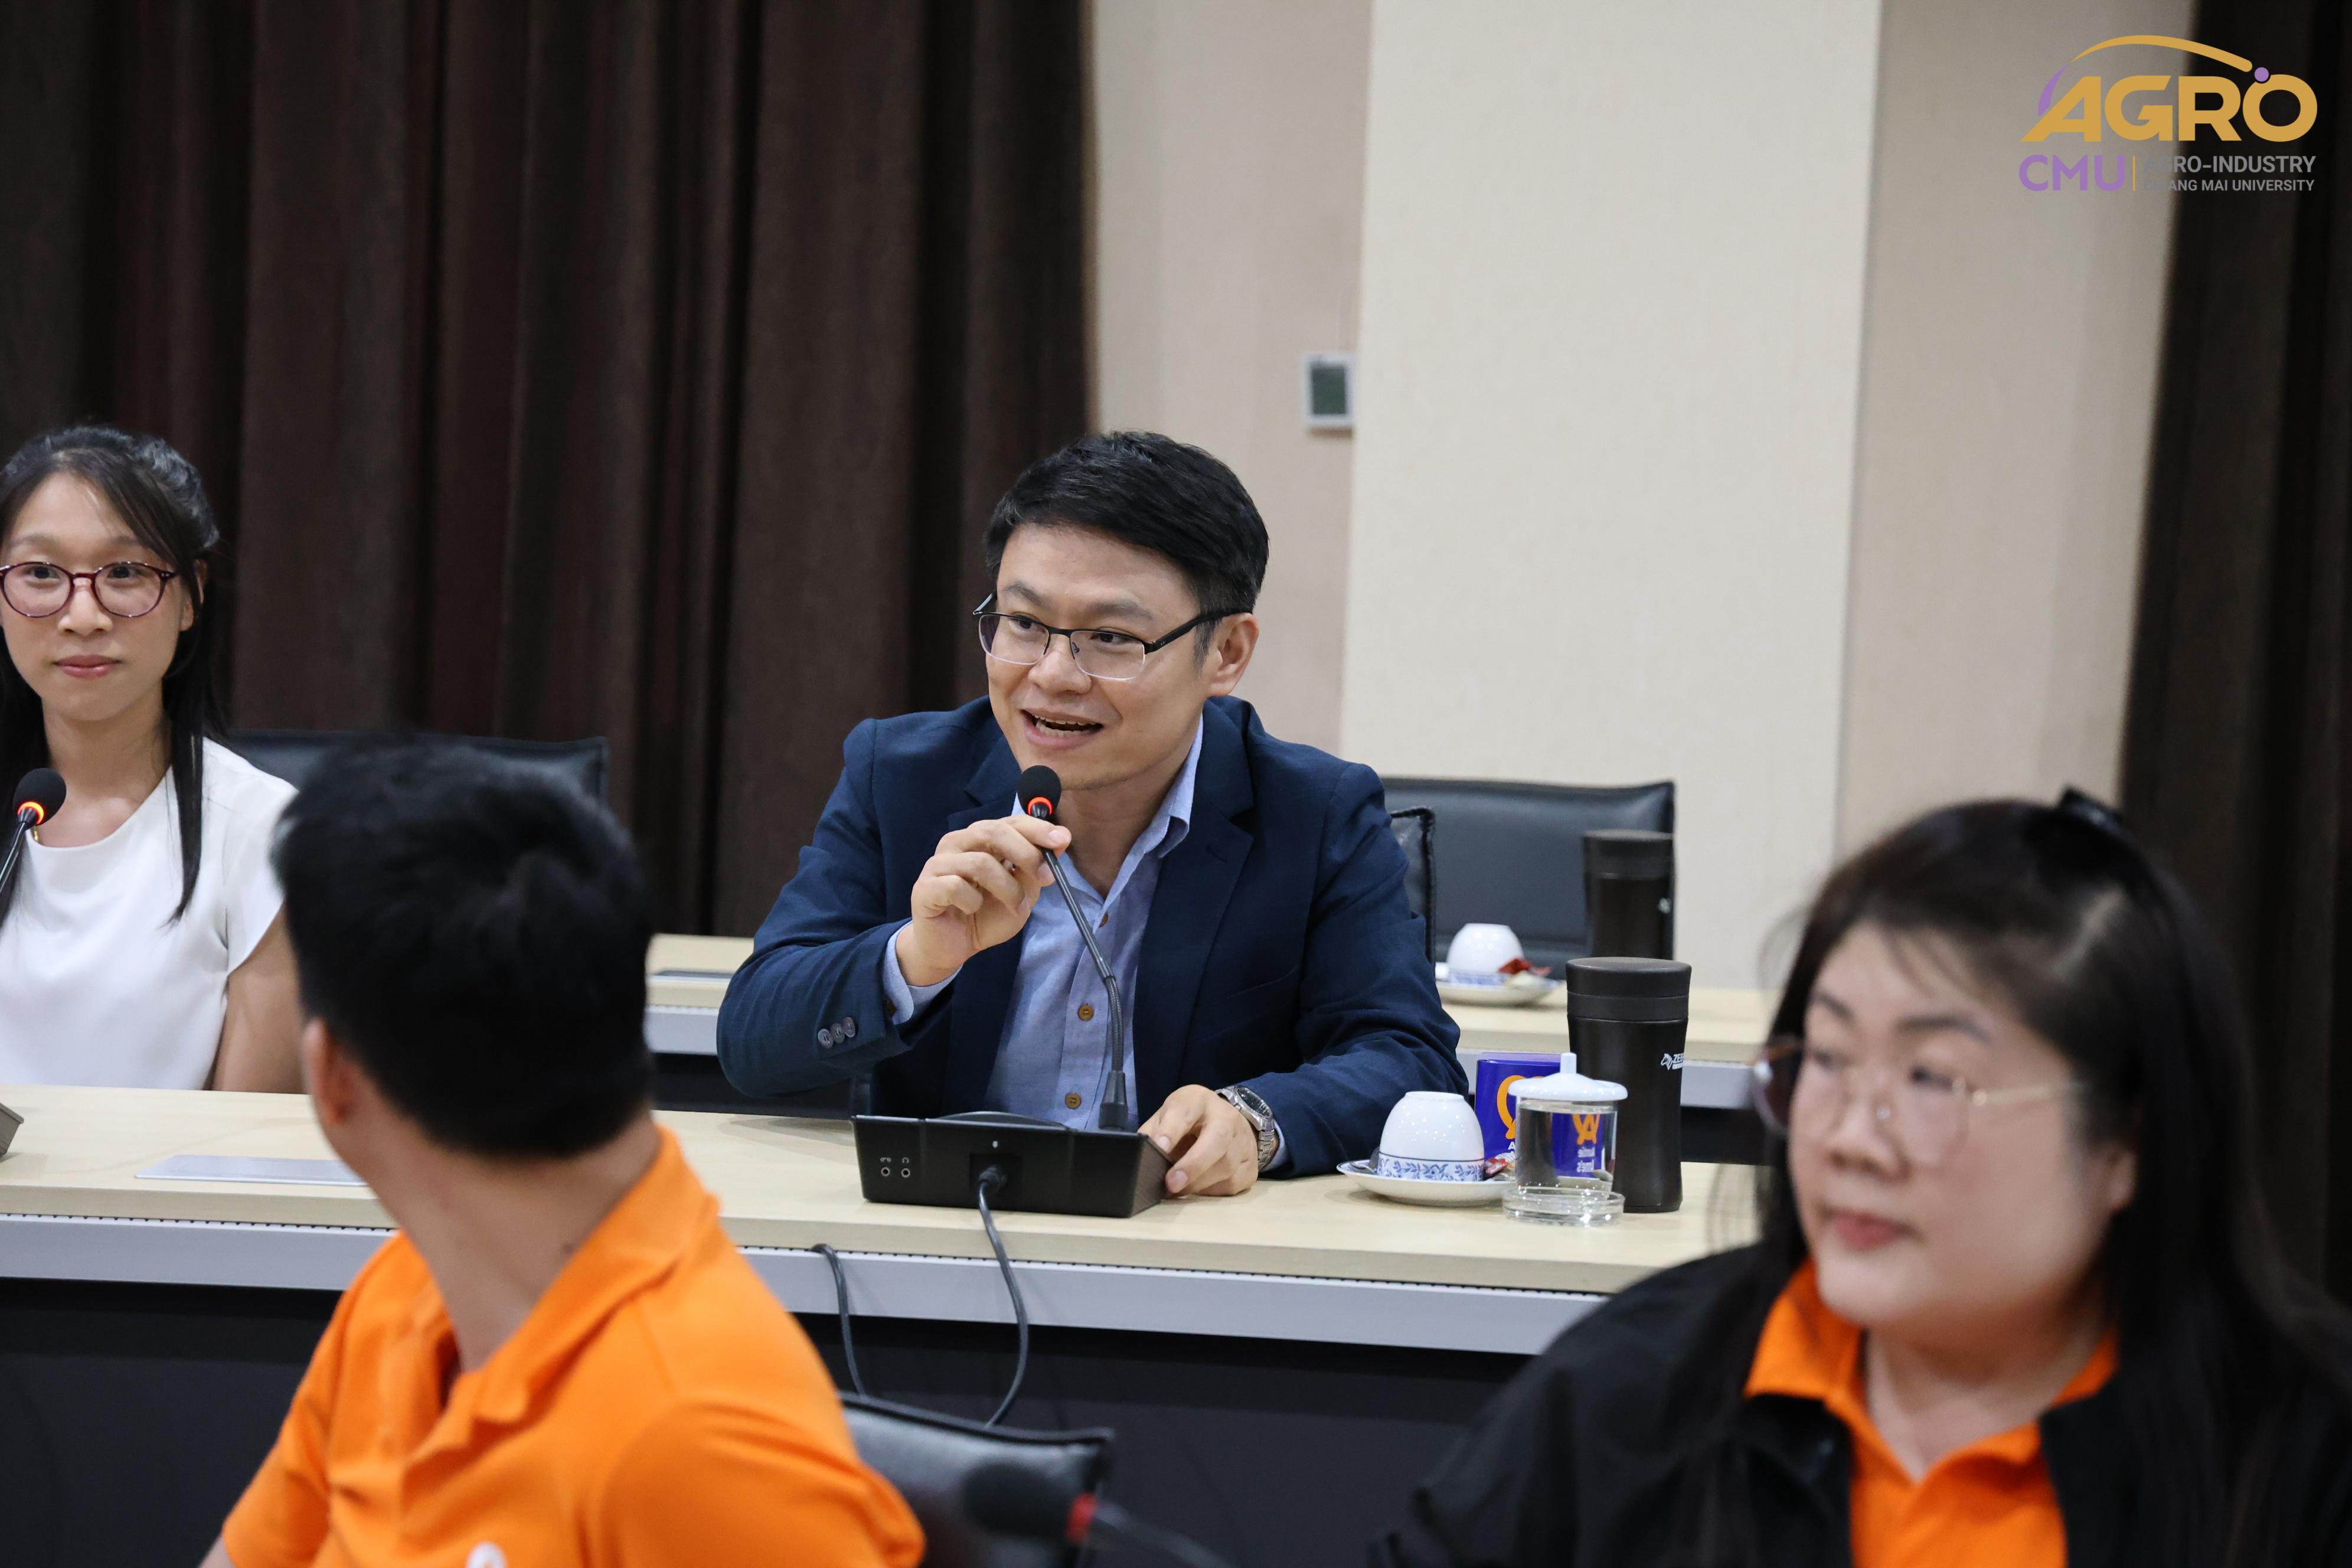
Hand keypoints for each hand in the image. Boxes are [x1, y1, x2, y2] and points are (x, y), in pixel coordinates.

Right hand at [897, 814, 1068, 985]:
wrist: (952, 947)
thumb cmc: (985, 916)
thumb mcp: (1021, 894)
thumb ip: (1035, 869)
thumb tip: (1060, 842)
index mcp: (980, 839)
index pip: (1009, 821)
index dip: (1037, 828)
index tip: (1062, 840)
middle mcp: (957, 843)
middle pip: (992, 832)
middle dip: (1025, 854)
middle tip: (1044, 878)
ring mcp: (938, 864)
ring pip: (979, 863)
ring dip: (1007, 889)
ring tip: (1016, 907)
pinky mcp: (925, 887)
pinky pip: (955, 887)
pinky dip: (972, 902)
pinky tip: (972, 910)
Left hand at [1141, 1086, 1261, 1196]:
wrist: (1226, 1122)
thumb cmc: (1188, 1122)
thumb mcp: (1167, 1118)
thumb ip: (1152, 1134)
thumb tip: (1137, 1159)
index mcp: (1198, 1100)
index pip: (1185, 1111)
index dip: (1171, 1130)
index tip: (1158, 1147)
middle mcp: (1226, 1116)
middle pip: (1217, 1138)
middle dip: (1193, 1164)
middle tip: (1171, 1184)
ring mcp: (1243, 1140)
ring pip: (1226, 1166)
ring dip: (1198, 1184)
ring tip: (1177, 1190)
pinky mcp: (1251, 1164)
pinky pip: (1233, 1184)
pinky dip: (1212, 1191)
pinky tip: (1198, 1190)